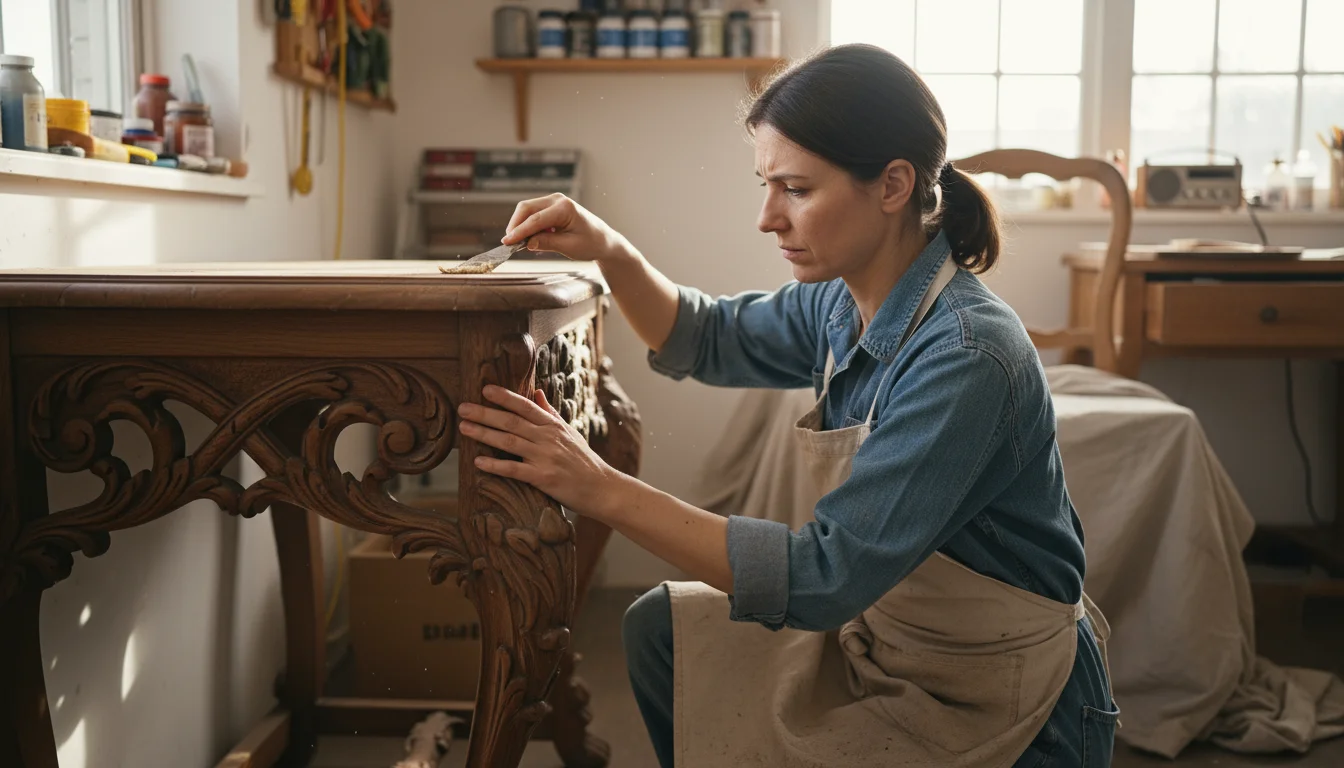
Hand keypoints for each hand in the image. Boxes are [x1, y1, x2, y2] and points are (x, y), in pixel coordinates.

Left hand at [457, 384, 621, 516]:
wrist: (602, 488)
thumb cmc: (584, 461)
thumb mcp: (570, 432)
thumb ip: (550, 413)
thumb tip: (537, 392)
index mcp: (553, 426)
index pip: (525, 406)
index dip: (505, 397)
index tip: (485, 389)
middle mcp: (548, 438)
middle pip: (512, 421)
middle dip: (485, 413)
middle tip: (462, 408)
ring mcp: (545, 457)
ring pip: (509, 442)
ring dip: (484, 434)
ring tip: (464, 428)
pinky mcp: (543, 478)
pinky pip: (514, 469)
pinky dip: (495, 465)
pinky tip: (478, 461)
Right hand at [501, 193, 633, 263]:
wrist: (603, 240)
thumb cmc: (591, 243)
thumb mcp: (569, 247)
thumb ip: (547, 243)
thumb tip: (527, 243)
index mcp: (565, 208)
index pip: (535, 220)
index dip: (519, 231)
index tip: (507, 242)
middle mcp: (558, 200)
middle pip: (527, 208)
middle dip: (516, 225)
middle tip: (509, 243)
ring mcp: (554, 201)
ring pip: (527, 210)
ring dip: (521, 225)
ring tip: (520, 243)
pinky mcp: (552, 206)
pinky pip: (534, 213)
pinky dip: (528, 225)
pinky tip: (531, 238)